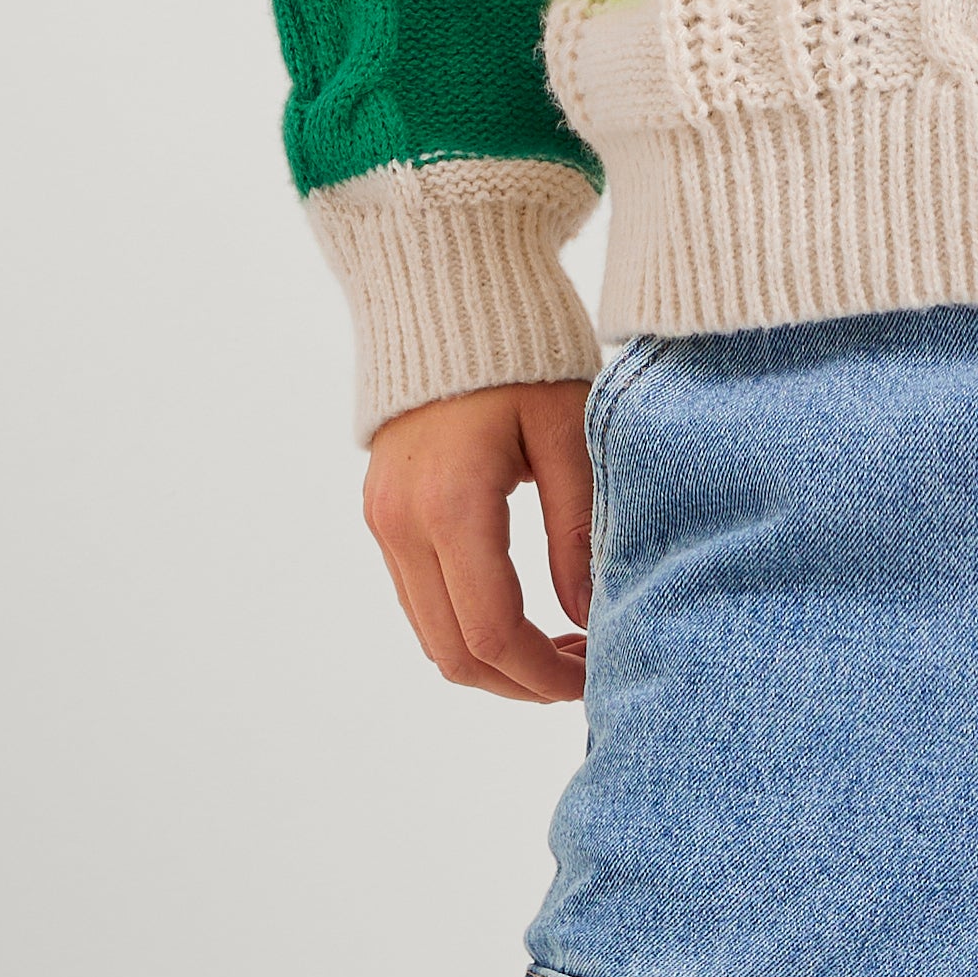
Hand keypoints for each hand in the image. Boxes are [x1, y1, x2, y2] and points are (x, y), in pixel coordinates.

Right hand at [362, 379, 596, 701]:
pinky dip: (467, 626)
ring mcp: (383, 522)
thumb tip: (589, 617)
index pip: (491, 633)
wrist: (447, 294)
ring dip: (493, 660)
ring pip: (431, 636)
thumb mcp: (568, 432)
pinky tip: (524, 614)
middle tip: (585, 673)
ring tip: (562, 647)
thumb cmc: (523, 354)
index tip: (594, 677)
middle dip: (520, 682)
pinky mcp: (382, 515)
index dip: (544, 674)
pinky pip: (420, 600)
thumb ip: (577, 529)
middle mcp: (401, 524)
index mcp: (450, 505)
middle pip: (452, 653)